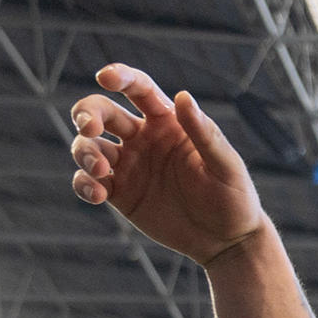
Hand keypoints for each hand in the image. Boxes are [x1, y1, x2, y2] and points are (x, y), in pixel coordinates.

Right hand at [70, 63, 268, 267]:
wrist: (227, 240)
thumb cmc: (233, 197)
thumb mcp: (225, 165)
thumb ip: (204, 133)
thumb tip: (183, 96)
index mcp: (167, 121)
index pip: (138, 89)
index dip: (120, 77)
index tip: (104, 77)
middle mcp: (142, 138)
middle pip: (102, 112)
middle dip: (88, 114)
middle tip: (89, 128)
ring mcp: (129, 165)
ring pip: (89, 146)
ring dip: (84, 151)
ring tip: (98, 170)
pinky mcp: (120, 194)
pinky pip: (88, 182)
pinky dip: (83, 184)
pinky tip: (97, 193)